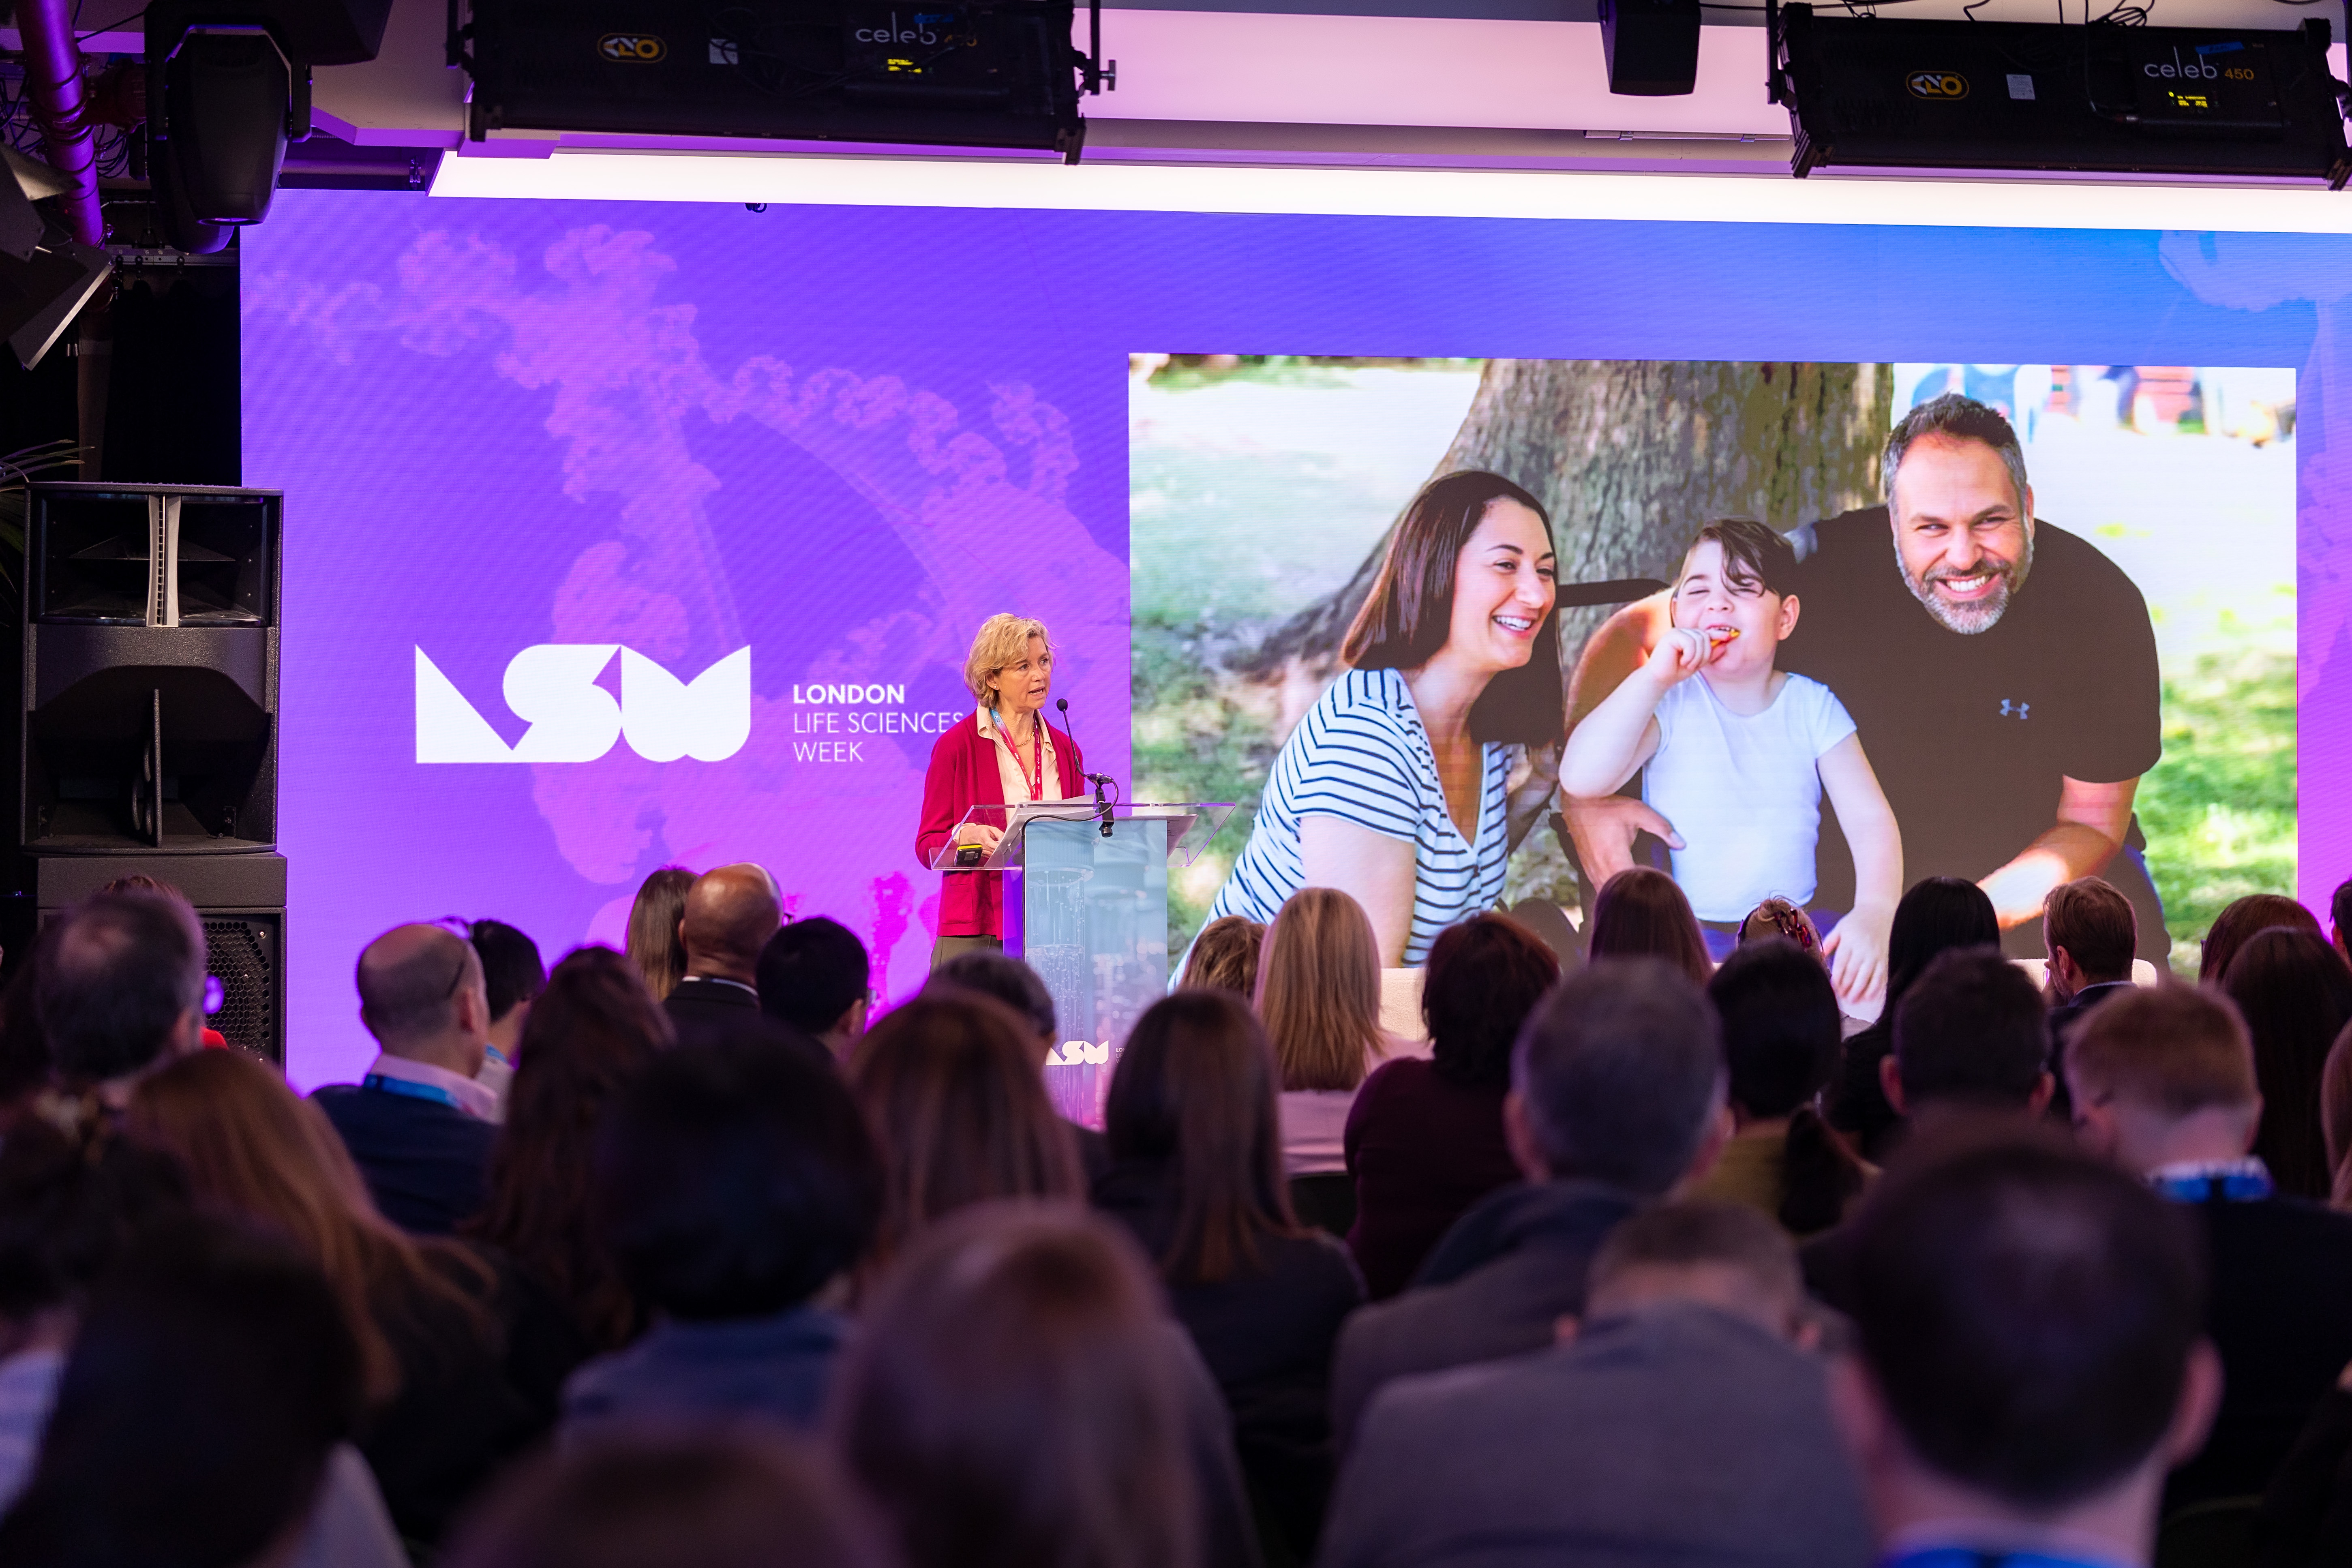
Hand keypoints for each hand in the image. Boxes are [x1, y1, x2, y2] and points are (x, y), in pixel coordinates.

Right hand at [954, 823, 1004, 852]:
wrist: (966, 836)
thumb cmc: (977, 831)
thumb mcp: (989, 828)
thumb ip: (999, 834)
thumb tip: (1005, 839)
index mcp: (984, 838)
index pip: (995, 845)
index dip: (1001, 846)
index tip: (1005, 844)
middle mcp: (982, 846)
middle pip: (995, 851)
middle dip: (1000, 848)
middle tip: (1002, 844)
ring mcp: (981, 852)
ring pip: (994, 854)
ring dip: (997, 851)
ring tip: (996, 846)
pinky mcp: (981, 855)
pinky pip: (990, 855)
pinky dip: (993, 853)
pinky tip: (993, 849)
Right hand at [1561, 794, 1683, 885]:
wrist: (1578, 802)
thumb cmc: (1606, 806)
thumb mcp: (1637, 811)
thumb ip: (1661, 827)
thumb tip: (1679, 843)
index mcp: (1614, 858)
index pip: (1632, 887)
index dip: (1647, 891)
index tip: (1659, 889)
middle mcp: (1601, 868)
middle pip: (1619, 897)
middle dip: (1635, 898)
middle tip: (1652, 896)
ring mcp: (1592, 870)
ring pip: (1607, 895)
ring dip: (1621, 896)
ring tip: (1638, 895)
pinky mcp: (1587, 868)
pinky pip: (1599, 888)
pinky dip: (1611, 891)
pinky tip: (1621, 888)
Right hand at [1642, 627, 1719, 686]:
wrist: (1660, 678)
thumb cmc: (1676, 671)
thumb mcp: (1698, 663)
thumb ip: (1710, 654)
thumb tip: (1724, 644)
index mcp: (1689, 636)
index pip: (1707, 633)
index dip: (1718, 634)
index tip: (1730, 636)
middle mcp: (1683, 632)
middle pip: (1705, 637)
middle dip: (1704, 654)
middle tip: (1694, 665)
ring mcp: (1677, 632)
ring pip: (1699, 640)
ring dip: (1697, 657)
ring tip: (1687, 665)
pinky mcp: (1672, 635)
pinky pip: (1690, 643)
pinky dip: (1689, 655)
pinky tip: (1682, 661)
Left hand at [1822, 904, 1892, 1009]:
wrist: (1880, 910)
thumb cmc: (1857, 920)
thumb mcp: (1840, 927)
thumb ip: (1830, 942)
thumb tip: (1819, 956)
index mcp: (1850, 942)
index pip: (1841, 965)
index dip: (1836, 980)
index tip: (1831, 990)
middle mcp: (1864, 949)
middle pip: (1853, 974)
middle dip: (1846, 988)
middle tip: (1841, 999)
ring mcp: (1876, 955)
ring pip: (1867, 978)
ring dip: (1859, 991)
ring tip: (1852, 1000)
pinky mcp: (1886, 958)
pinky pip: (1881, 977)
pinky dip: (1875, 988)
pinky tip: (1869, 996)